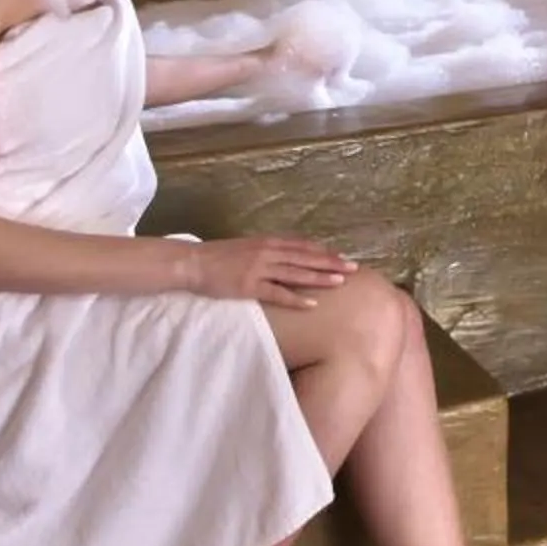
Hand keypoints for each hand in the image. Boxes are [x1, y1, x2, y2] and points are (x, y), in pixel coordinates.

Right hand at [188, 235, 355, 306]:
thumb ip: (268, 250)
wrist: (193, 263)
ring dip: (319, 277)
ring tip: (340, 282)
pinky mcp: (249, 286)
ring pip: (296, 273)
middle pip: (305, 257)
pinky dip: (296, 298)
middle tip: (353, 268)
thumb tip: (287, 255)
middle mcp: (267, 252)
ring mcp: (259, 268)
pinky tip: (312, 303)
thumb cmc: (219, 257)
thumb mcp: (247, 247)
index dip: (324, 252)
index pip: (303, 246)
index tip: (342, 256)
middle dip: (331, 263)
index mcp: (267, 242)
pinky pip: (277, 293)